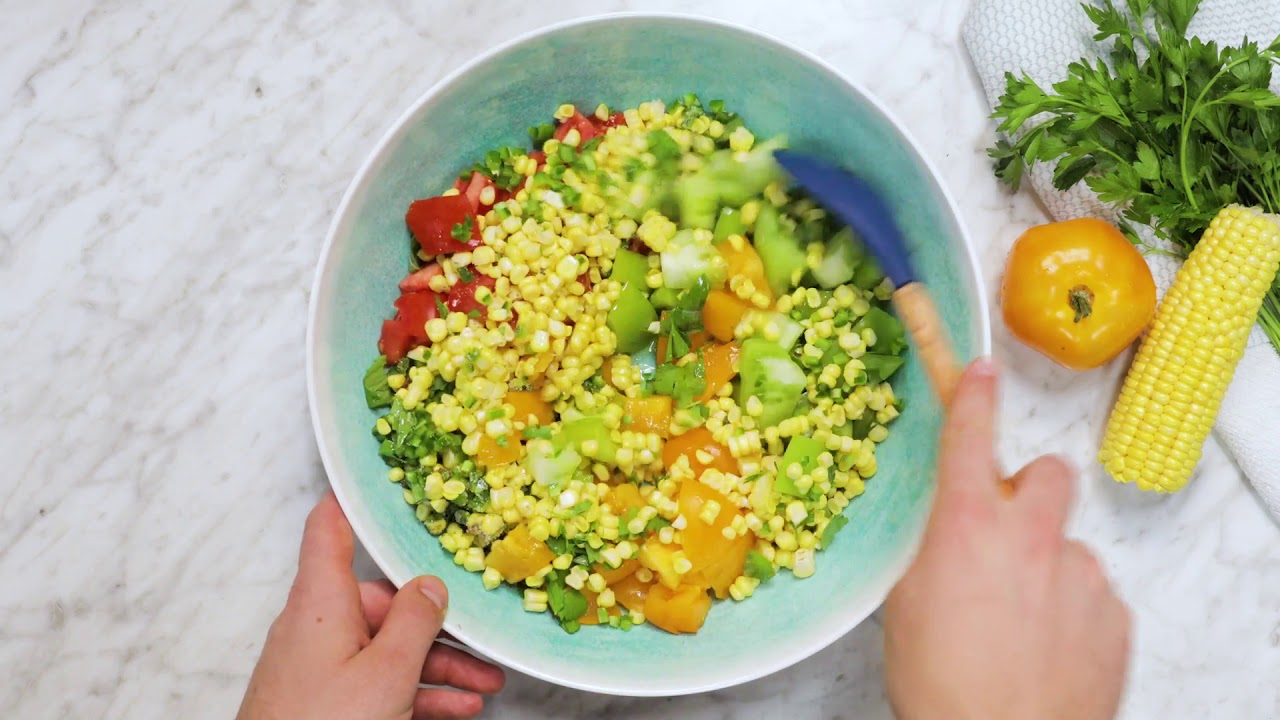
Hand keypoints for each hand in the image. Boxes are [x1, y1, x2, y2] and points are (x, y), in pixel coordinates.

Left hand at [237, 492, 504, 719]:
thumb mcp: (387, 672)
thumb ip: (415, 622)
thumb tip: (430, 585)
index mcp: (321, 601)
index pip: (329, 528)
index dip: (352, 497)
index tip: (379, 478)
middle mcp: (316, 625)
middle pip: (382, 601)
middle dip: (437, 621)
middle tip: (480, 638)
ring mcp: (318, 665)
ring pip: (386, 648)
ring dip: (438, 664)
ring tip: (483, 683)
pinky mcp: (324, 699)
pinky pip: (376, 681)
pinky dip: (415, 690)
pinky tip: (454, 706)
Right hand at [884, 358, 1130, 719]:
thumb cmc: (941, 683)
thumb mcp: (907, 605)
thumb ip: (932, 552)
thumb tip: (946, 537)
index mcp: (967, 526)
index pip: (970, 436)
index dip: (973, 396)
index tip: (979, 371)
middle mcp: (1030, 537)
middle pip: (1048, 475)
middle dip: (1030, 493)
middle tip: (1007, 534)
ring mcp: (1080, 574)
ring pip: (1068, 543)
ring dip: (1047, 565)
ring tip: (1020, 620)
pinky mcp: (1114, 615)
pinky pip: (1093, 592)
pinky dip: (1072, 609)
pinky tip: (1046, 647)